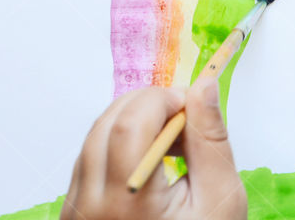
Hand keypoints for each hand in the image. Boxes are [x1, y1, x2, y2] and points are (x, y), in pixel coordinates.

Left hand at [61, 81, 246, 219]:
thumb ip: (211, 138)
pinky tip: (151, 161)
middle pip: (108, 123)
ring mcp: (77, 211)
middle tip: (184, 118)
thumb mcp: (221, 198)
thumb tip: (203, 87)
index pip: (132, 122)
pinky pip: (88, 159)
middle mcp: (92, 206)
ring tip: (172, 143)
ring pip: (95, 136)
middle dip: (147, 105)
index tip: (193, 104)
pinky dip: (119, 144)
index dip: (163, 99)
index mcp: (130, 203)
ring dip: (133, 122)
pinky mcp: (74, 213)